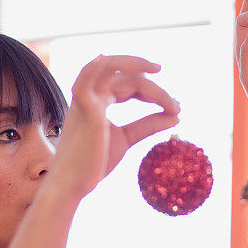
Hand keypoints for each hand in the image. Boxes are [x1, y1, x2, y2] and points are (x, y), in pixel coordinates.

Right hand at [47, 55, 179, 199]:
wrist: (72, 185)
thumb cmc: (93, 163)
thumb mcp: (127, 138)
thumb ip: (148, 125)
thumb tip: (176, 116)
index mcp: (98, 101)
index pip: (128, 83)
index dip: (153, 92)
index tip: (175, 107)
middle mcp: (90, 95)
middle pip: (126, 77)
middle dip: (154, 88)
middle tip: (176, 105)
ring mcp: (85, 100)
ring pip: (112, 70)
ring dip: (138, 68)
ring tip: (161, 77)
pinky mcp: (84, 110)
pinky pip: (86, 79)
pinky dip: (96, 66)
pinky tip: (111, 62)